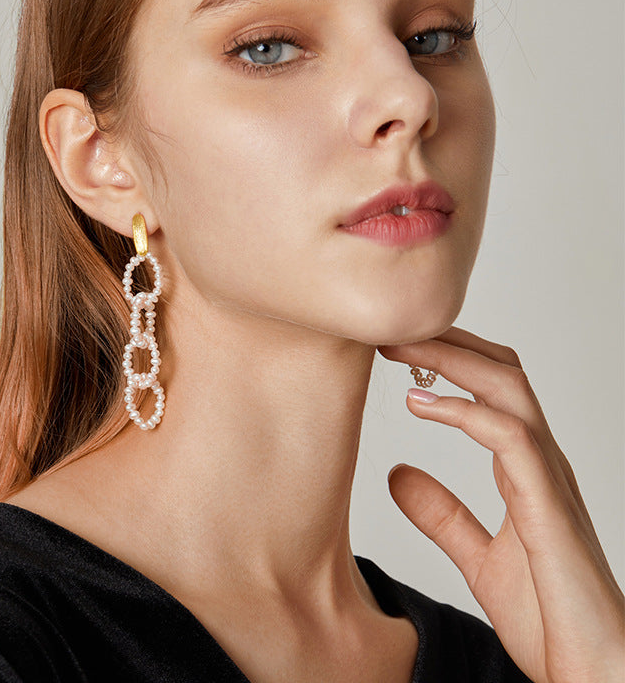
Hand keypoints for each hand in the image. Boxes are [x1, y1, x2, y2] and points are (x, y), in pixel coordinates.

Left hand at [377, 326, 623, 682]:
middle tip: (389, 332)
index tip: (396, 346)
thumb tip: (398, 474)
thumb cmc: (551, 620)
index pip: (492, 389)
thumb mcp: (477, 558)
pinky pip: (511, 436)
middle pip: (501, 372)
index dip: (446, 360)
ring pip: (508, 389)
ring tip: (400, 348)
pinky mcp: (550, 506)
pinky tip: (422, 404)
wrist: (591, 674)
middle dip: (446, 343)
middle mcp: (541, 463)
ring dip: (451, 360)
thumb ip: (442, 515)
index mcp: (524, 470)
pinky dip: (464, 412)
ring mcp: (550, 480)